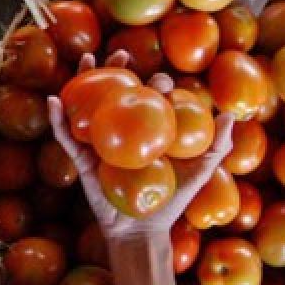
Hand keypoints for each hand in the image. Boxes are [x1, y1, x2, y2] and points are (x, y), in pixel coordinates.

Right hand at [48, 52, 234, 248]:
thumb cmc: (172, 200)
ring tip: (86, 58)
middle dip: (117, 69)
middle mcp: (122, 131)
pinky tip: (54, 101)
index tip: (161, 81)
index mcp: (147, 129)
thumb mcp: (199, 171)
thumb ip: (217, 145)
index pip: (149, 98)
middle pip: (117, 92)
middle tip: (121, 54)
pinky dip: (57, 120)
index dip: (154, 84)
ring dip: (83, 80)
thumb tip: (231, 114)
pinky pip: (66, 138)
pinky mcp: (82, 159)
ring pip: (88, 106)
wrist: (144, 230)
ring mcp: (100, 143)